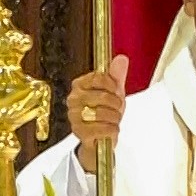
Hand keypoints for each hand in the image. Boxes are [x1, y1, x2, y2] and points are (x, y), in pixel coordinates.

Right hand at [66, 54, 128, 173]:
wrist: (99, 137)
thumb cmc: (105, 111)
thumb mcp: (113, 92)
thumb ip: (116, 75)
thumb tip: (121, 58)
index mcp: (79, 85)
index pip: (98, 77)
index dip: (112, 85)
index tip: (115, 90)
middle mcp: (73, 99)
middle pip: (102, 96)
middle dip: (115, 104)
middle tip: (116, 108)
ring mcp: (74, 116)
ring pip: (102, 113)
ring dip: (114, 118)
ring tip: (113, 120)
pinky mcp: (79, 132)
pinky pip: (102, 129)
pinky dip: (111, 130)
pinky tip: (110, 129)